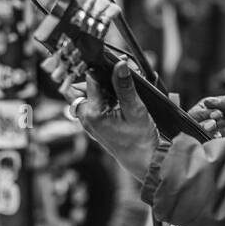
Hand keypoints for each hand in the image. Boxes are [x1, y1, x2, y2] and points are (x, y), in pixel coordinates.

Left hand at [43, 53, 161, 183]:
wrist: (144, 161)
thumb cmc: (140, 140)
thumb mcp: (135, 110)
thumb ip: (125, 86)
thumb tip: (120, 64)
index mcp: (92, 113)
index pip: (90, 80)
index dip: (105, 69)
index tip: (118, 65)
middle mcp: (85, 118)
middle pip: (81, 87)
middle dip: (98, 79)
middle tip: (117, 79)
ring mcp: (88, 122)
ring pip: (85, 95)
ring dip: (100, 89)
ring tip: (120, 93)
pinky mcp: (94, 124)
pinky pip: (92, 104)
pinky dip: (103, 98)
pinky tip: (119, 101)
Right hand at [187, 90, 224, 139]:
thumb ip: (223, 102)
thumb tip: (207, 102)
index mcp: (211, 107)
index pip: (197, 112)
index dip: (201, 114)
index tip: (214, 114)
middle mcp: (212, 119)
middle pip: (197, 125)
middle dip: (203, 125)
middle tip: (214, 124)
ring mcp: (218, 130)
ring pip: (204, 135)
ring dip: (208, 134)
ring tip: (218, 132)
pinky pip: (214, 143)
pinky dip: (215, 142)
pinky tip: (222, 139)